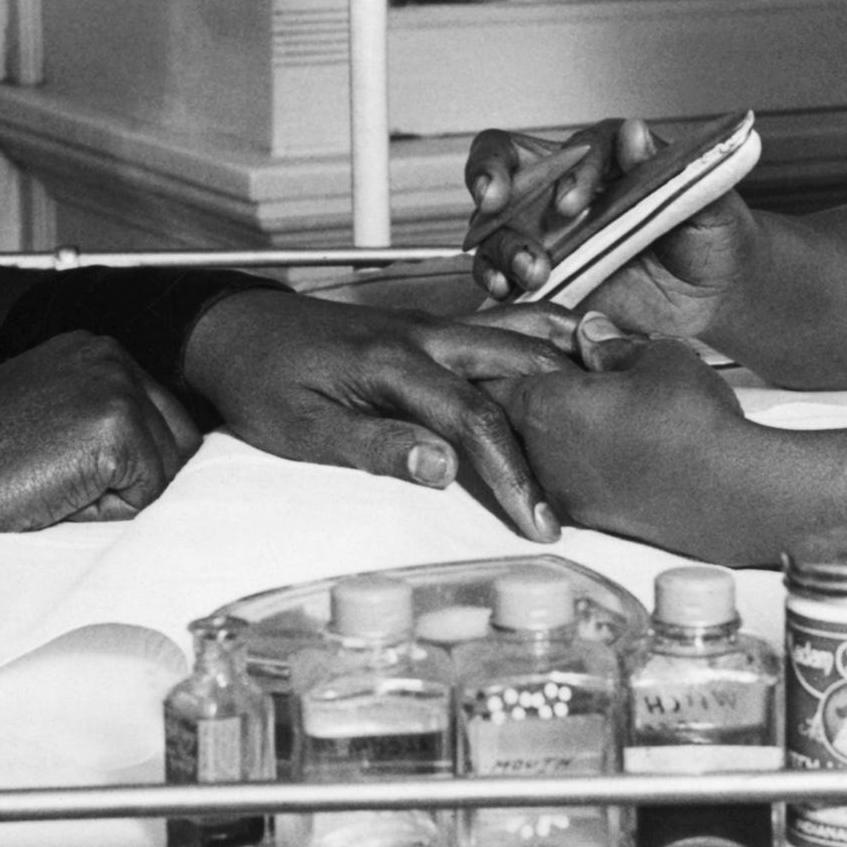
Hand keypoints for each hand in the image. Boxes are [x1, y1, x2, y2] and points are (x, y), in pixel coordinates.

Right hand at [0, 331, 203, 534]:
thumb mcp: (49, 410)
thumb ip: (101, 414)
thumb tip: (164, 457)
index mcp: (96, 350)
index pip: (163, 418)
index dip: (128, 463)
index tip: (68, 466)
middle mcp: (112, 356)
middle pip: (178, 442)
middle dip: (133, 478)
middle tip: (61, 481)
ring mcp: (117, 387)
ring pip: (166, 472)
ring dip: (119, 495)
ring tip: (55, 483)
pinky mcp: (116, 427)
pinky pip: (148, 495)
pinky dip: (107, 512)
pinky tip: (57, 493)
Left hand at [177, 288, 576, 540]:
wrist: (230, 328)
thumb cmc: (259, 383)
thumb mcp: (301, 429)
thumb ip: (373, 444)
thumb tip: (443, 467)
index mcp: (393, 361)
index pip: (473, 419)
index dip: (512, 474)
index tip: (538, 523)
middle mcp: (423, 333)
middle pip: (517, 366)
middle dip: (562, 420)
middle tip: (599, 472)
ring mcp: (429, 323)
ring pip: (516, 331)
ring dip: (565, 360)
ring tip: (616, 394)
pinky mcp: (428, 327)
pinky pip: (498, 328)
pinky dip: (541, 340)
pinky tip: (568, 358)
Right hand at [462, 116, 759, 340]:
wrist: (713, 295)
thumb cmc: (713, 235)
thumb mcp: (709, 203)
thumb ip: (673, 170)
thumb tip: (634, 133)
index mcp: (608, 160)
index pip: (576, 147)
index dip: (571, 170)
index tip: (575, 202)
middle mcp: (565, 188)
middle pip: (505, 160)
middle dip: (489, 173)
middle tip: (495, 199)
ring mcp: (546, 232)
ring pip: (496, 224)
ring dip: (502, 244)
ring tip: (533, 271)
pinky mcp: (539, 275)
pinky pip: (497, 271)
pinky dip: (492, 278)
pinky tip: (505, 290)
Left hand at [492, 333, 752, 550]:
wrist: (731, 494)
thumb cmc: (692, 417)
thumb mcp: (657, 357)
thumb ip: (611, 344)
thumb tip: (589, 334)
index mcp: (543, 405)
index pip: (493, 375)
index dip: (506, 357)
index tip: (522, 346)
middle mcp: (539, 453)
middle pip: (508, 416)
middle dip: (527, 392)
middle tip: (561, 374)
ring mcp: (561, 491)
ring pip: (534, 450)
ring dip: (551, 428)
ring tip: (591, 408)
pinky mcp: (588, 516)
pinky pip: (563, 478)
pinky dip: (575, 459)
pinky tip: (609, 445)